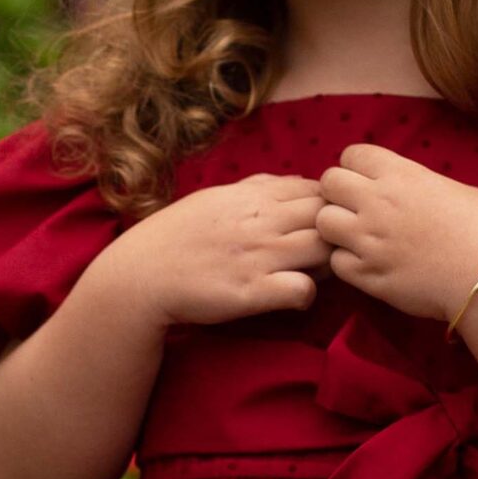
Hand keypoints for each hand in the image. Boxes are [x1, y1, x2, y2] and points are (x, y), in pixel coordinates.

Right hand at [93, 173, 327, 332]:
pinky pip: (302, 290)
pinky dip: (307, 295)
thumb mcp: (216, 198)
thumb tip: (296, 181)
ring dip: (327, 265)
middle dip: (336, 234)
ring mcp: (258, 256)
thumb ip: (259, 188)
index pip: (316, 189)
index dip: (328, 207)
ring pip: (324, 251)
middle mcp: (260, 222)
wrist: (141, 275)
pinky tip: (293, 297)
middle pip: (328, 217)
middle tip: (324, 253)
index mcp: (253, 196)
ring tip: (312, 274)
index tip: (318, 225)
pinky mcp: (252, 292)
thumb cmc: (177, 236)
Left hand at [314, 144, 477, 328]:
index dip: (357, 167)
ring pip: (323, 222)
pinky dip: (346, 262)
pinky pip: (336, 262)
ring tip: (356, 238)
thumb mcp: (454, 189)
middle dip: (338, 193)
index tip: (367, 180)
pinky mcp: (369, 276)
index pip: (352, 154)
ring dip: (336, 228)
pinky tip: (366, 264)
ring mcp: (369, 241)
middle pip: (328, 182)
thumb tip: (407, 189)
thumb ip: (418, 184)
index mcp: (401, 175)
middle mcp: (378, 203)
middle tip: (355, 208)